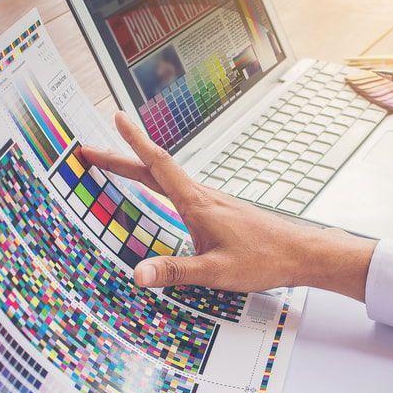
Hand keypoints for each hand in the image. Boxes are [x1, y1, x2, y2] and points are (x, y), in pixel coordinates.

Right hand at [75, 112, 375, 299]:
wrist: (301, 253)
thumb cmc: (264, 259)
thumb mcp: (215, 272)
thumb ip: (174, 272)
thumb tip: (136, 273)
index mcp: (196, 203)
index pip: (158, 166)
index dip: (134, 143)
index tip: (117, 119)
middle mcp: (202, 196)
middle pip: (155, 170)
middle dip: (122, 158)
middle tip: (91, 151)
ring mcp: (211, 202)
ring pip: (167, 180)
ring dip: (139, 170)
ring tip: (117, 167)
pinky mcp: (219, 212)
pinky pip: (180, 192)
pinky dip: (159, 185)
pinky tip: (159, 194)